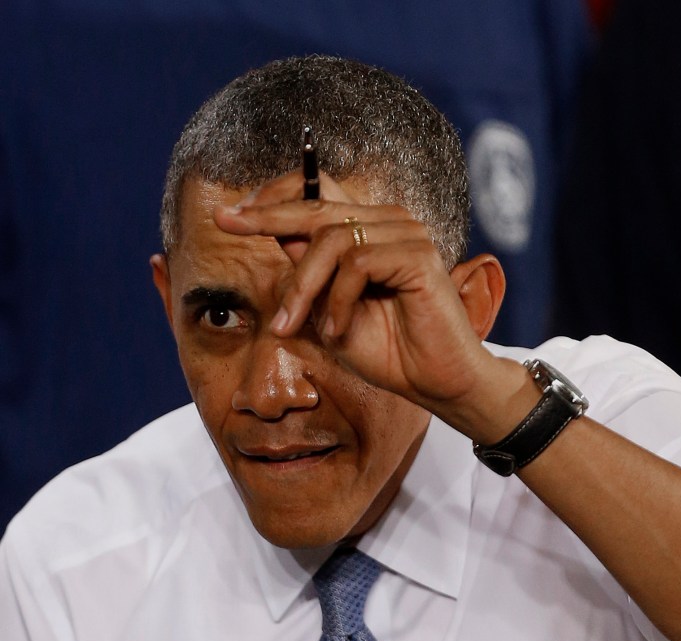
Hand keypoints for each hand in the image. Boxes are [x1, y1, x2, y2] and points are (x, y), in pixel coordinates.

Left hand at [213, 170, 524, 435]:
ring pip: (331, 239)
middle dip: (267, 220)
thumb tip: (276, 237)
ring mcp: (406, 234)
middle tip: (227, 225)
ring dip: (304, 287)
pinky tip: (337, 331)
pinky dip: (337, 300)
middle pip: (316, 208)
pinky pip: (357, 263)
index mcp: (370, 230)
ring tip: (296, 327)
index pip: (318, 198)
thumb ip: (308, 275)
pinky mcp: (417, 254)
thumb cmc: (387, 351)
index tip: (230, 215)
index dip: (273, 201)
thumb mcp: (328, 311)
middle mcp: (389, 223)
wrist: (434, 382)